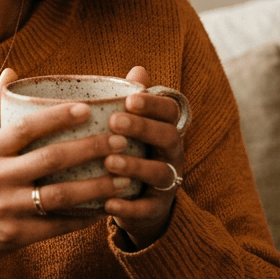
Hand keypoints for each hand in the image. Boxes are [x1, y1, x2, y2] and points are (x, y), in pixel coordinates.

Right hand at [0, 68, 134, 278]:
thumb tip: (12, 72)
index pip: (25, 128)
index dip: (57, 117)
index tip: (87, 108)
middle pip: (50, 159)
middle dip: (89, 148)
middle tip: (121, 139)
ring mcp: (6, 208)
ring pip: (60, 195)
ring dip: (96, 186)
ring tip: (124, 177)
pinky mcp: (16, 235)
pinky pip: (57, 225)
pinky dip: (83, 218)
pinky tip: (104, 209)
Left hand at [103, 66, 186, 249]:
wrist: (138, 202)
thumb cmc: (131, 152)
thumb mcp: (131, 126)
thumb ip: (132, 101)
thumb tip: (138, 69)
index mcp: (164, 129)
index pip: (170, 111)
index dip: (153, 104)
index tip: (130, 99)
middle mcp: (171, 154)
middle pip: (168, 137)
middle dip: (143, 128)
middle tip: (115, 123)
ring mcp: (166, 182)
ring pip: (160, 173)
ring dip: (136, 166)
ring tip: (109, 162)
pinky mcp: (155, 209)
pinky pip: (147, 209)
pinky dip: (128, 208)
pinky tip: (108, 204)